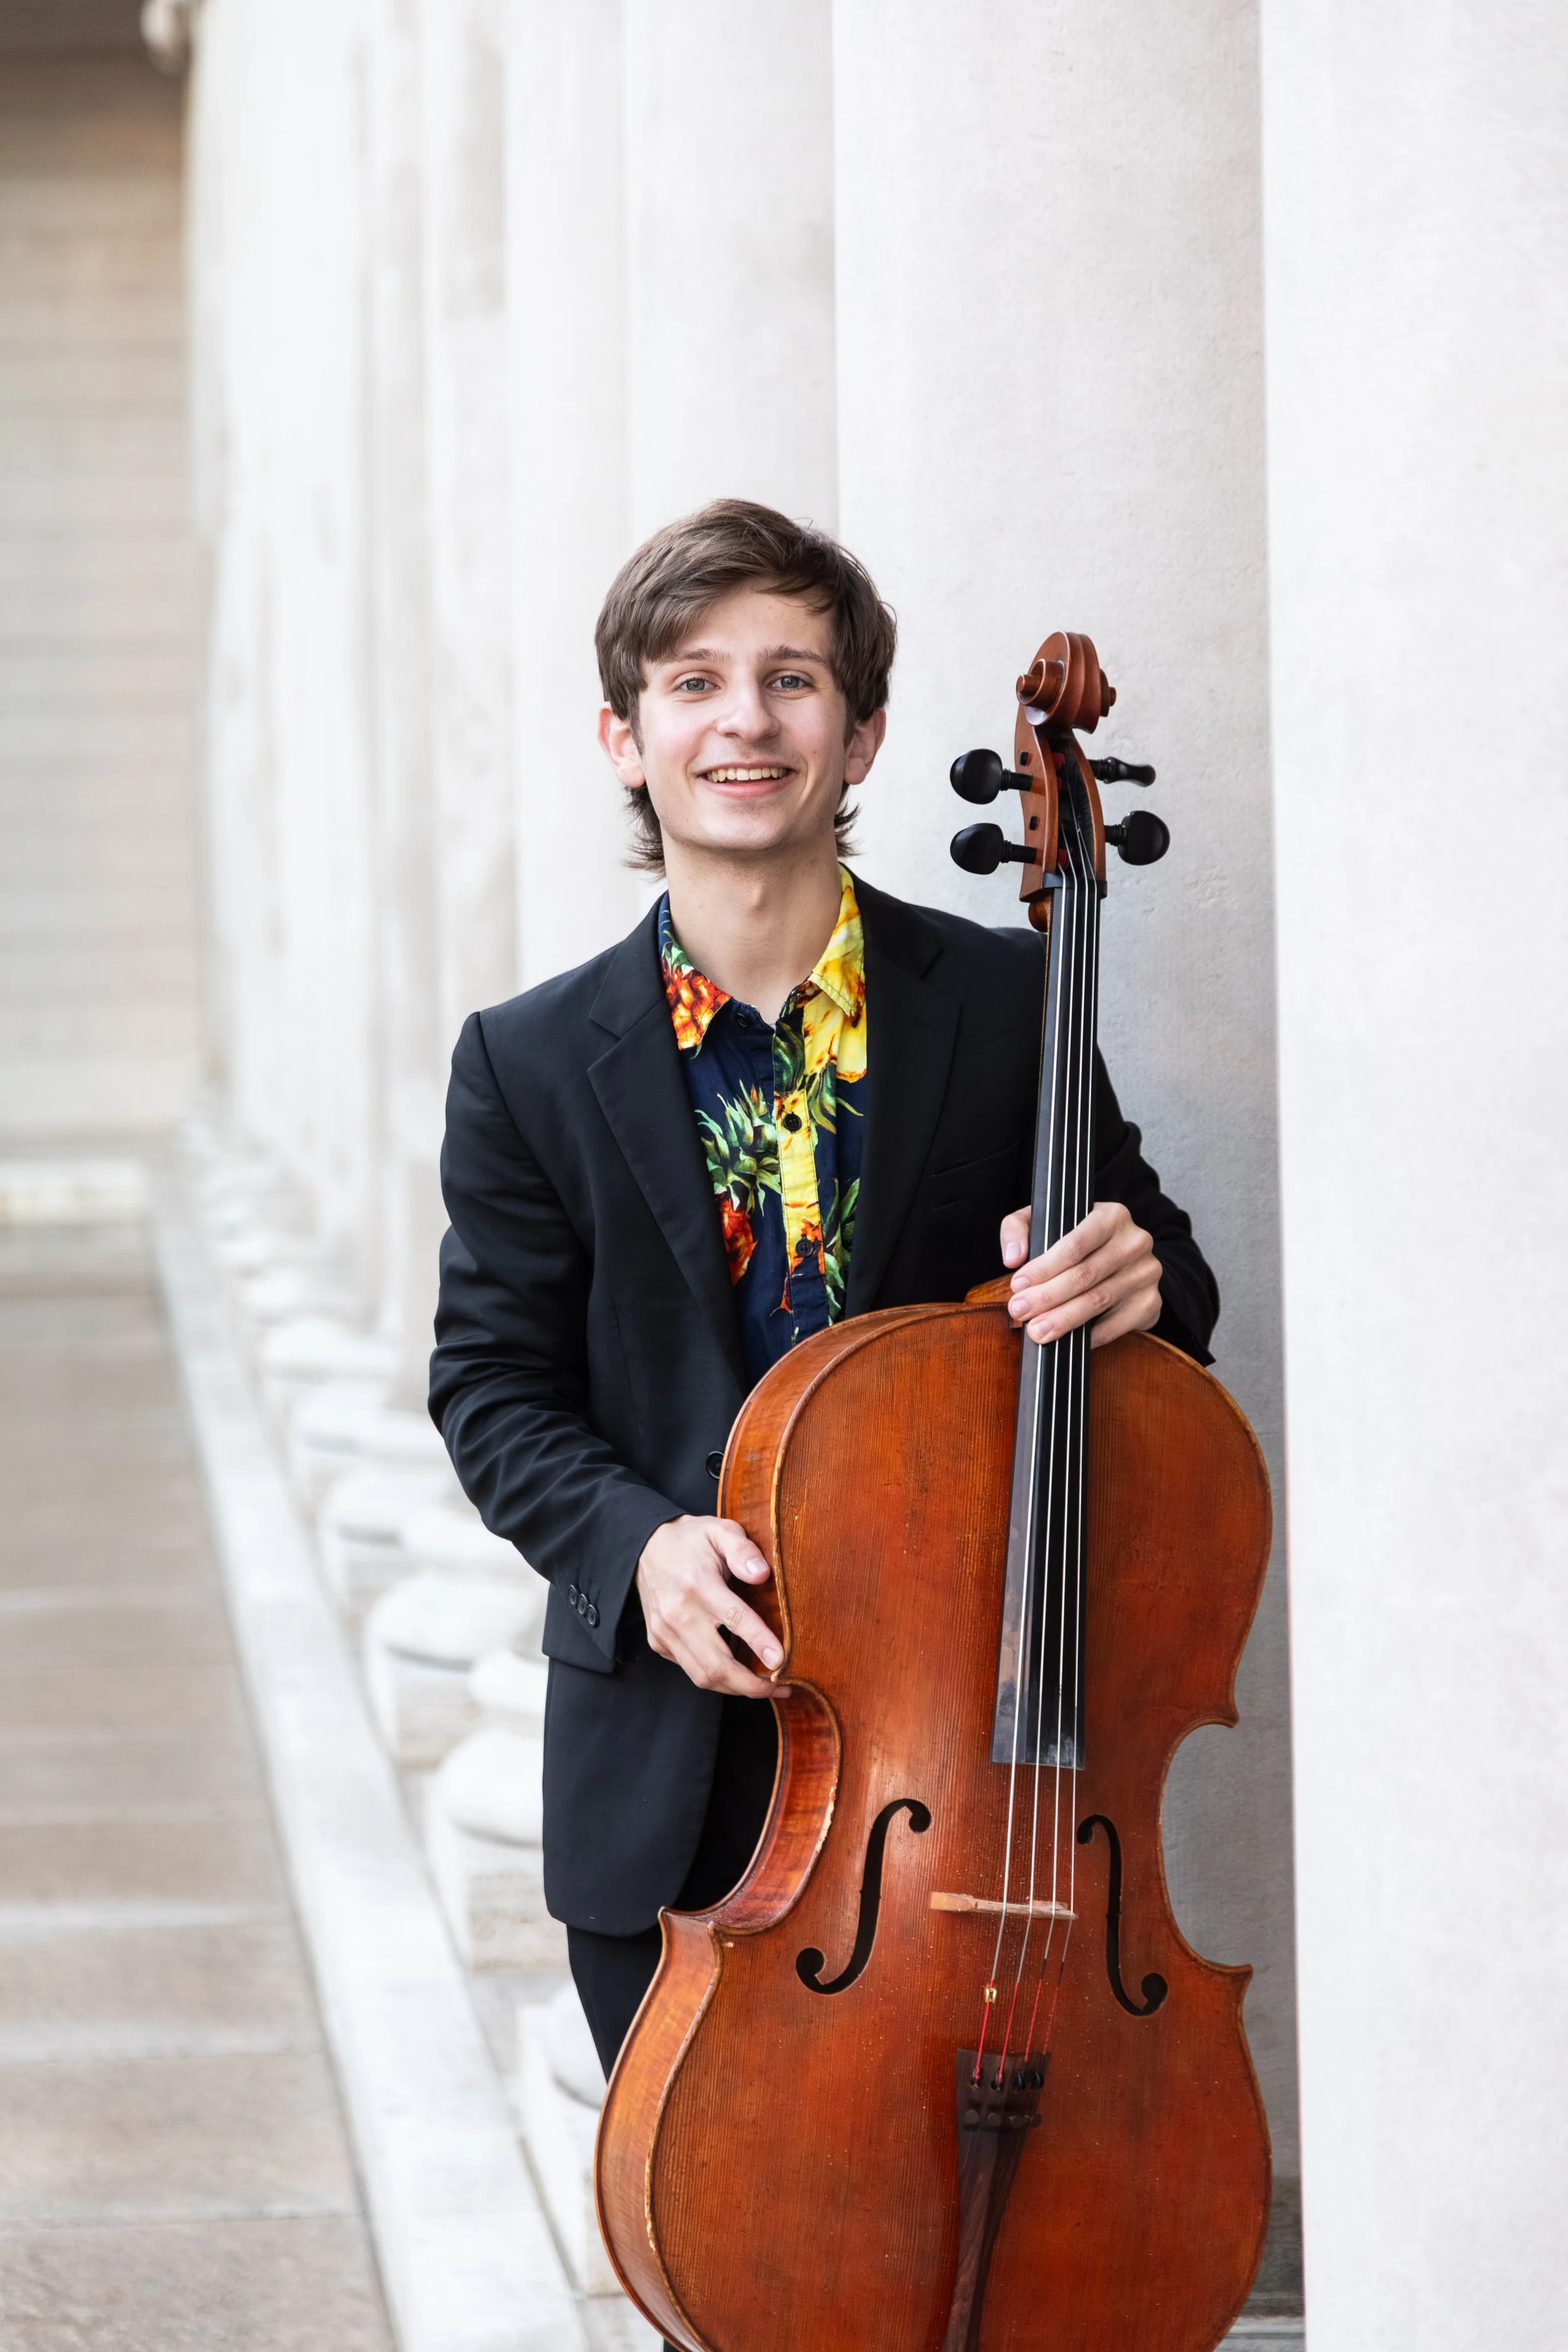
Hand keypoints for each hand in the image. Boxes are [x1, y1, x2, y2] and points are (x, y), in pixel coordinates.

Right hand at [635, 1515, 784, 1696]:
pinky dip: (716, 1677)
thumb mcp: (720, 1530)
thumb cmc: (691, 1540)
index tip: (781, 1661)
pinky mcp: (659, 1642)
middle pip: (716, 1664)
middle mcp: (678, 1613)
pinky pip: (690, 1670)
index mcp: (698, 1584)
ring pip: (703, 1676)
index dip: (759, 1643)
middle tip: (780, 1686)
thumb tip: (762, 1574)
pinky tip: (737, 1672)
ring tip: (765, 1686)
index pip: (733, 1619)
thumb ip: (743, 1550)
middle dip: (751, 1684)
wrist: (645, 1547)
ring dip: (736, 1688)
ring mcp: (665, 1632)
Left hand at [998, 1200, 1161, 1348]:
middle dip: (1047, 1296)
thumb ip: (1019, 1228)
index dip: (1044, 1267)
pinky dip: (1089, 1336)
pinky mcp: (1151, 1302)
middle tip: (1020, 1311)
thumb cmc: (1077, 1241)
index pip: (1075, 1244)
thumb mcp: (1047, 1222)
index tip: (1017, 1285)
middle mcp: (1135, 1242)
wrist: (1124, 1259)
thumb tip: (1013, 1258)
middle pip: (1085, 1274)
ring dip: (1064, 1319)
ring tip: (1037, 1331)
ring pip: (1098, 1300)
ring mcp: (1146, 1273)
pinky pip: (1117, 1325)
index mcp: (1111, 1216)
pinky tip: (1067, 1341)